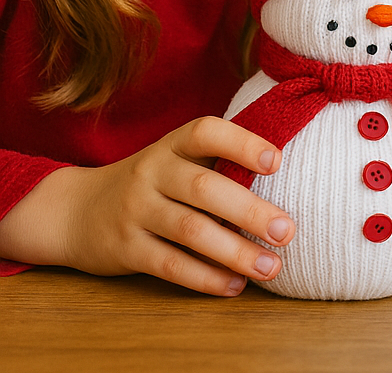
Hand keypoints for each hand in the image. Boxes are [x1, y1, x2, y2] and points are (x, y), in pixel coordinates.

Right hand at [0, 117, 295, 295]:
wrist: (76, 209)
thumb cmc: (152, 181)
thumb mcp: (176, 159)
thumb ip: (218, 163)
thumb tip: (288, 179)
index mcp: (173, 144)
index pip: (207, 132)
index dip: (243, 143)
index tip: (276, 162)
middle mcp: (152, 172)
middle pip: (206, 189)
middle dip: (251, 212)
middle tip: (288, 231)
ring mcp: (136, 210)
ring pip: (191, 231)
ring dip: (235, 252)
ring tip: (271, 266)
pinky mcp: (125, 248)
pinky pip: (170, 265)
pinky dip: (205, 277)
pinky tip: (234, 285)